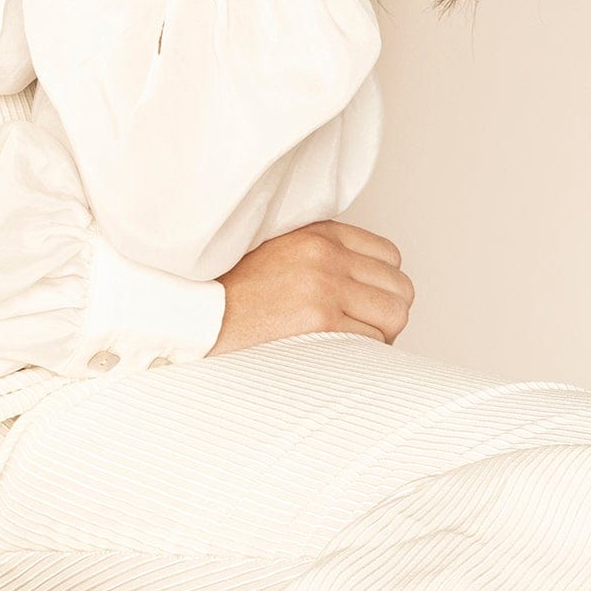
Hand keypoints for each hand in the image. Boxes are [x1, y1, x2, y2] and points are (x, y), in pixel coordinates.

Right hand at [208, 220, 414, 350]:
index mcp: (317, 232)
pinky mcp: (318, 320)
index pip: (389, 256)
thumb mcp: (275, 251)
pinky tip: (332, 358)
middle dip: (386, 315)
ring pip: (394, 316)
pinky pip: (371, 343)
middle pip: (400, 288)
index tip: (362, 306)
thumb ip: (317, 255)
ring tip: (348, 346)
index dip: (381, 287)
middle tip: (359, 332)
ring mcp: (324, 286)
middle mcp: (325, 254)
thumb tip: (362, 282)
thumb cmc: (228, 294)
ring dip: (378, 337)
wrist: (190, 317)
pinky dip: (358, 356)